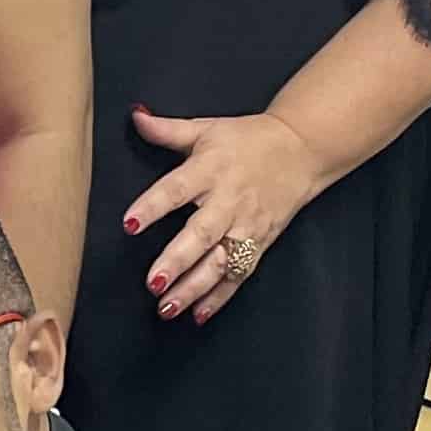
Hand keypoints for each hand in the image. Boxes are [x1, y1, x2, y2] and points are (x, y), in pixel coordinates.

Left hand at [125, 107, 327, 324]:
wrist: (302, 150)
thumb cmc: (246, 140)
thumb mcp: (206, 128)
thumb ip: (167, 130)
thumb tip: (134, 115)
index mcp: (210, 170)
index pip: (176, 190)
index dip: (152, 206)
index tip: (128, 224)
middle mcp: (228, 201)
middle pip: (201, 235)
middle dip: (177, 261)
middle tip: (152, 282)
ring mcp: (247, 226)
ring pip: (221, 263)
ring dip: (194, 288)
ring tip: (166, 307)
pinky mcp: (260, 243)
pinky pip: (239, 275)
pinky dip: (220, 297)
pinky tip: (197, 315)